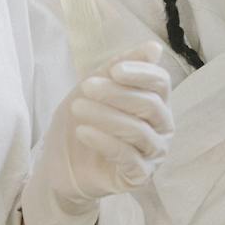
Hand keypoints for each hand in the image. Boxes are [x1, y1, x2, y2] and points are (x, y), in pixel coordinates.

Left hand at [20, 46, 173, 224]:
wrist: (62, 165)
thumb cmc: (83, 121)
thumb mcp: (95, 88)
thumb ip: (120, 67)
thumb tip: (154, 48)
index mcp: (157, 102)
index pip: (160, 83)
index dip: (140, 73)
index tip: (113, 70)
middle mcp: (162, 127)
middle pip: (150, 104)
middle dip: (117, 93)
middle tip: (87, 87)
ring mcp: (153, 153)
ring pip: (138, 130)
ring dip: (105, 116)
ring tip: (77, 108)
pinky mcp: (140, 176)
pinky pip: (127, 156)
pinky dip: (103, 141)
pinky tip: (82, 131)